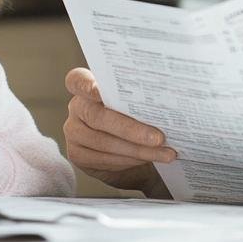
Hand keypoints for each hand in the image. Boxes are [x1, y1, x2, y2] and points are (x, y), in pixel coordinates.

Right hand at [63, 68, 175, 193]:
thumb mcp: (134, 103)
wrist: (125, 149)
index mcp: (86, 87)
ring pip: (103, 143)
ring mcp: (74, 132)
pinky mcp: (77, 154)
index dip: (86, 85)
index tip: (99, 90)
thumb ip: (138, 98)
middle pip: (98, 117)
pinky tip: (147, 159)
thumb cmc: (133, 117)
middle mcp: (77, 108)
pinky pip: (104, 159)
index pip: (77, 80)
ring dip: (137, 150)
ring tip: (164, 153)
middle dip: (131, 129)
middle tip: (159, 138)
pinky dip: (129, 161)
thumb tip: (168, 102)